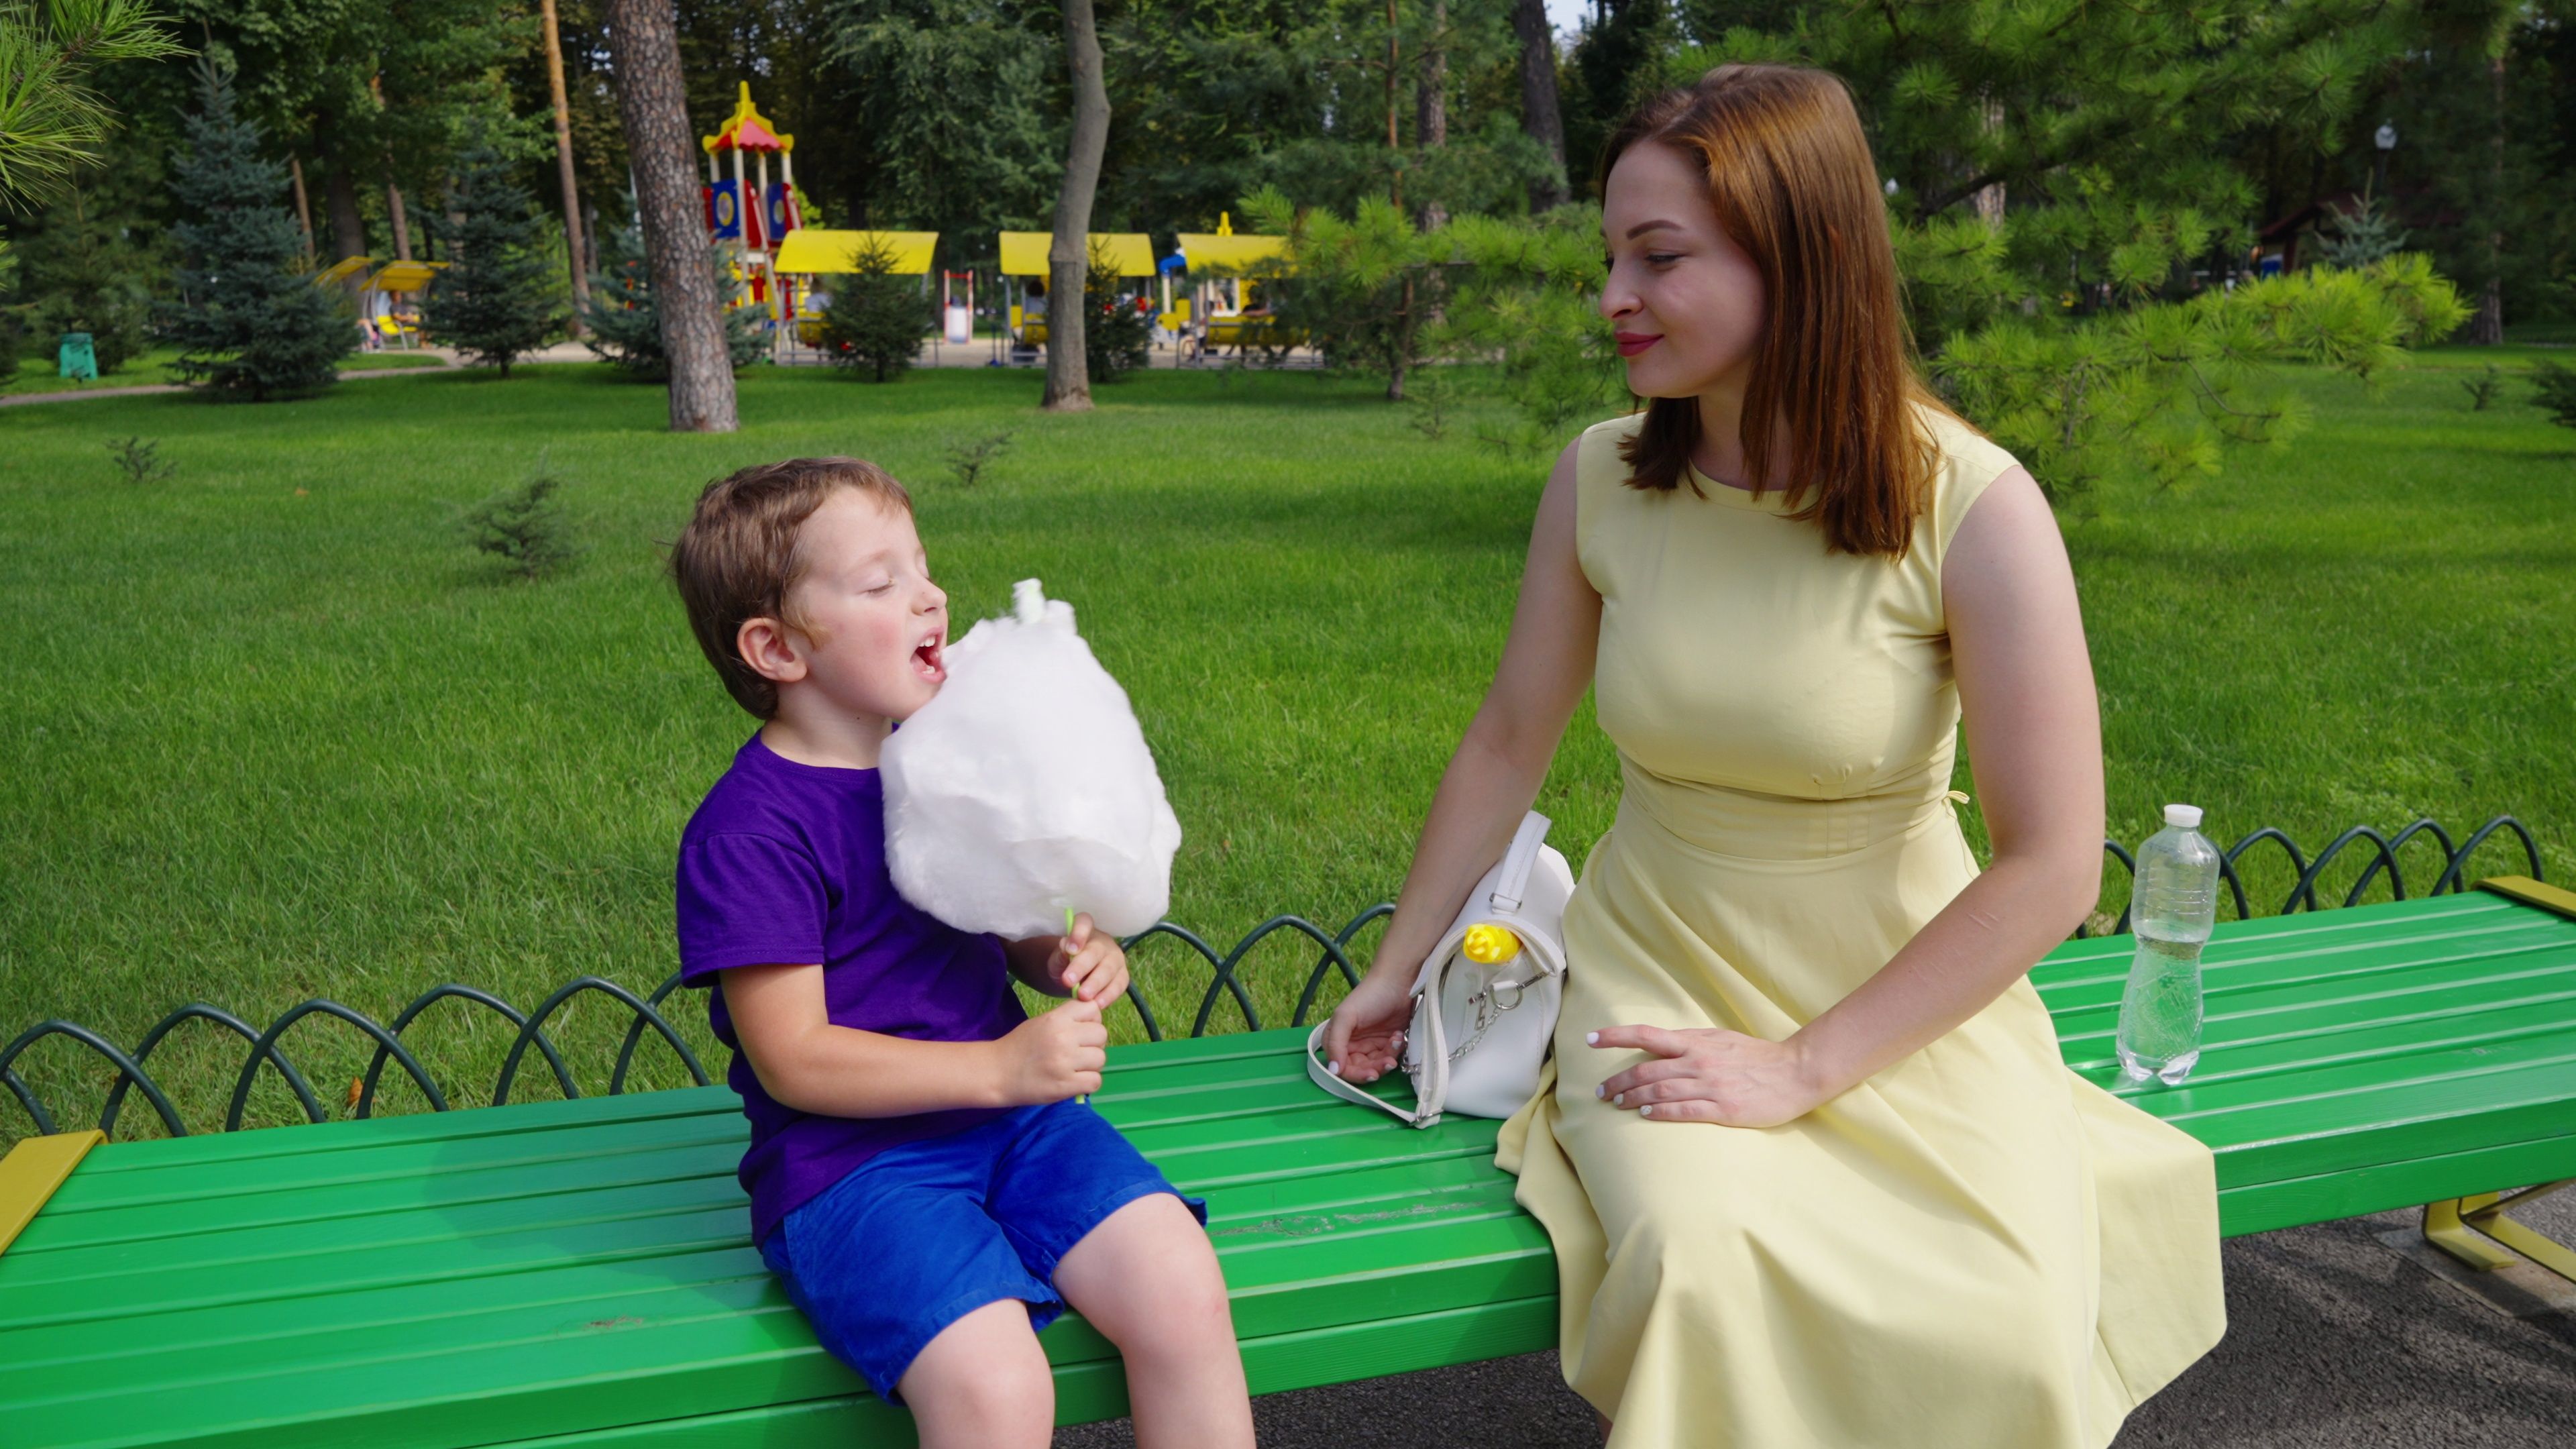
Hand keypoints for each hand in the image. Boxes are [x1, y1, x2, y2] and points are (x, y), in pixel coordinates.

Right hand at [999, 996, 1106, 1104]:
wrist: (997, 1072)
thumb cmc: (1019, 1046)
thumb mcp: (1041, 1023)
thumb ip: (1067, 1020)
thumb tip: (1095, 1022)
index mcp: (1056, 1019)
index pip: (1092, 1008)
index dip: (1091, 1020)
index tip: (1082, 1030)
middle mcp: (1063, 1037)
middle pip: (1101, 1034)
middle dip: (1094, 1044)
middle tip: (1079, 1052)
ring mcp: (1065, 1062)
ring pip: (1101, 1058)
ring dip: (1091, 1065)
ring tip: (1075, 1068)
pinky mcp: (1066, 1085)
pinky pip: (1095, 1081)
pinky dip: (1088, 1083)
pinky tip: (1075, 1082)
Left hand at [1049, 914, 1129, 1007]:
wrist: (1078, 978)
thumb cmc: (1067, 963)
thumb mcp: (1058, 958)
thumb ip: (1061, 953)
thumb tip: (1066, 946)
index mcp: (1086, 931)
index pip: (1084, 922)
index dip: (1078, 933)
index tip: (1069, 949)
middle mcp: (1104, 942)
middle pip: (1096, 951)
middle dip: (1082, 967)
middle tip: (1068, 982)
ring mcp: (1116, 959)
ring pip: (1109, 969)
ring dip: (1096, 984)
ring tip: (1083, 997)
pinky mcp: (1122, 976)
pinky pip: (1119, 985)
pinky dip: (1108, 995)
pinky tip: (1098, 1004)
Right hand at [1320, 966, 1413, 1083]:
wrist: (1398, 981)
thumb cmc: (1370, 994)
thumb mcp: (1346, 1016)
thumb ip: (1336, 1043)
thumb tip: (1333, 1070)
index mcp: (1337, 1039)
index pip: (1342, 1068)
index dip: (1355, 1074)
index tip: (1370, 1073)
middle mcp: (1352, 1044)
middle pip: (1361, 1070)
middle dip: (1376, 1068)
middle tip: (1388, 1062)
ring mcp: (1371, 1044)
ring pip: (1377, 1066)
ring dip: (1388, 1057)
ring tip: (1396, 1041)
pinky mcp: (1387, 1043)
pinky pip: (1390, 1057)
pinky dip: (1396, 1050)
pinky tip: (1398, 1036)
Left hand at [1588, 1024, 1833, 1128]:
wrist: (1794, 1072)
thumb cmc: (1756, 1056)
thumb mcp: (1720, 1038)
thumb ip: (1690, 1041)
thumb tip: (1662, 1043)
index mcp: (1696, 1042)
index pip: (1646, 1035)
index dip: (1615, 1036)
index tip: (1590, 1039)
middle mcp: (1698, 1061)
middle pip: (1646, 1069)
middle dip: (1618, 1081)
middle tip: (1601, 1092)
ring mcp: (1710, 1085)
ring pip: (1659, 1090)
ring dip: (1632, 1097)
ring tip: (1617, 1104)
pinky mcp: (1722, 1108)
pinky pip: (1683, 1110)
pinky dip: (1660, 1111)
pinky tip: (1645, 1113)